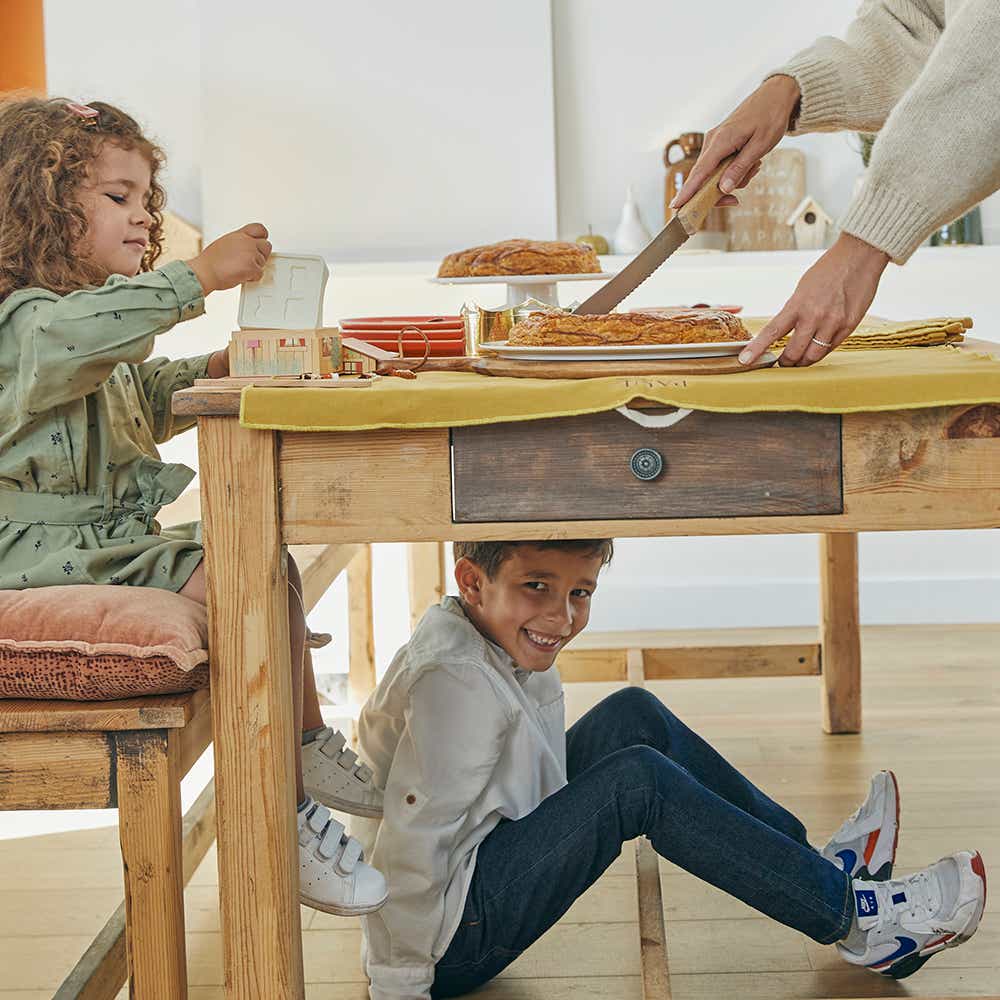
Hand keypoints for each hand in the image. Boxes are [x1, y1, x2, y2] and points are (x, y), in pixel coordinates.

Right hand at [186, 223, 271, 293]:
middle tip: (250, 261)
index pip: (260, 228)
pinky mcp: (252, 266)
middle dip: (261, 255)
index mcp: (239, 234)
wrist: (205, 272)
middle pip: (267, 246)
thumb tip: (248, 246)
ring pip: (263, 262)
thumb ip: (239, 242)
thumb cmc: (211, 261)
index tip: (260, 243)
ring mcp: (250, 253)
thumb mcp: (225, 243)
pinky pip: (260, 273)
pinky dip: (252, 278)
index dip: (263, 237)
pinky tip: (240, 275)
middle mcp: (246, 241)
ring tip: (239, 269)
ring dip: (254, 268)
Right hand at [671, 75, 800, 210]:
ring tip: (754, 166)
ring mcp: (715, 141)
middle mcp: (712, 141)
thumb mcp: (760, 145)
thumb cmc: (771, 116)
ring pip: (714, 173)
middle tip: (736, 200)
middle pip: (704, 177)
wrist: (776, 94)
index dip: (687, 191)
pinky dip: (733, 169)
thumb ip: (740, 168)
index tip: (676, 206)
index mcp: (721, 141)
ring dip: (733, 177)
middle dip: (719, 191)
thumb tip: (723, 188)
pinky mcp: (720, 142)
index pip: (700, 172)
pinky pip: (720, 165)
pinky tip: (750, 161)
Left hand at [739, 234, 889, 366]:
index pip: (772, 332)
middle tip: (781, 364)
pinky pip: (830, 348)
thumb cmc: (828, 270)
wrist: (859, 256)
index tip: (745, 361)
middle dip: (784, 362)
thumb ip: (794, 311)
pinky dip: (820, 352)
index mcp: (797, 304)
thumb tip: (784, 331)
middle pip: (793, 353)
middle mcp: (814, 316)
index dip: (757, 349)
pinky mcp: (849, 326)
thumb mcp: (802, 289)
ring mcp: (833, 323)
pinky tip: (816, 350)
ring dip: (802, 363)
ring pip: (813, 356)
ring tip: (798, 362)